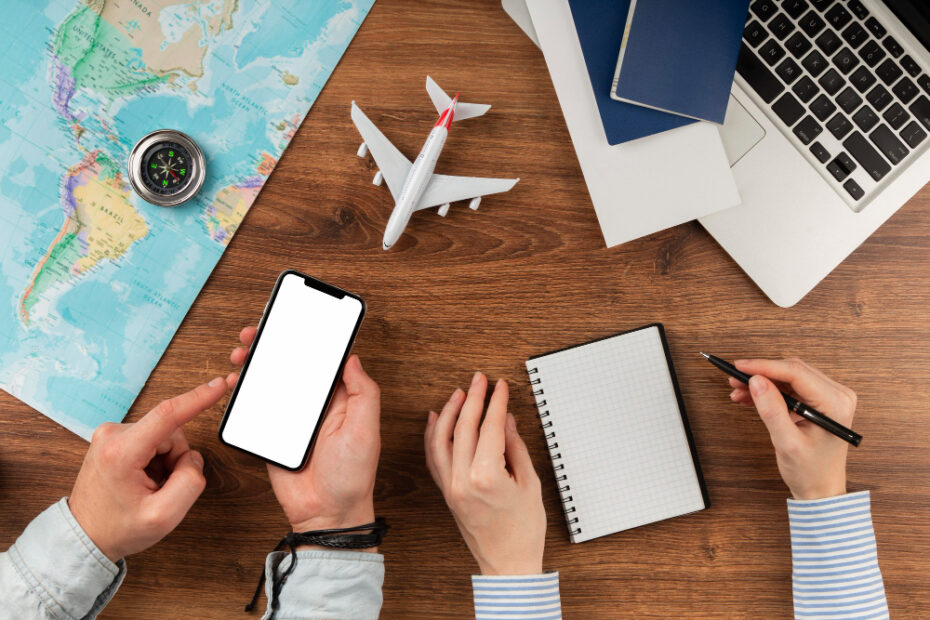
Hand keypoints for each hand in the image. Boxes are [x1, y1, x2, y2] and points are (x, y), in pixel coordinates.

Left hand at [69, 377, 226, 561]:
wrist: (85, 535)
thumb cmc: (117, 527)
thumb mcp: (163, 517)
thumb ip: (190, 482)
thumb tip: (192, 458)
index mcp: (121, 452)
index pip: (168, 415)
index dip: (199, 398)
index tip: (220, 384)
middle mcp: (112, 435)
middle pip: (171, 432)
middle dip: (176, 459)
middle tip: (160, 486)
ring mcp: (110, 434)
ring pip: (164, 435)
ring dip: (166, 460)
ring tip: (148, 484)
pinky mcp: (113, 437)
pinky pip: (152, 439)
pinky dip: (155, 458)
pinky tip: (142, 478)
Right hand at [228, 327, 380, 548]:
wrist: (326, 515)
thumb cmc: (353, 475)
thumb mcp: (367, 429)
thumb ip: (363, 392)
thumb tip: (353, 358)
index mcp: (340, 398)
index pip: (322, 359)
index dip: (307, 338)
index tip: (291, 321)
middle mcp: (315, 404)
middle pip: (291, 365)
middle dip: (271, 345)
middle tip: (253, 333)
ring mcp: (292, 419)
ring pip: (270, 382)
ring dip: (254, 365)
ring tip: (240, 354)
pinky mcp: (272, 435)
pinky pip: (255, 408)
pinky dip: (243, 394)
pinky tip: (234, 384)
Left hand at [424, 372, 545, 574]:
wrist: (508, 564)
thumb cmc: (523, 530)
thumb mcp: (529, 483)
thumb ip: (514, 447)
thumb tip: (506, 421)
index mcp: (486, 476)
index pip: (489, 427)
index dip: (495, 402)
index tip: (500, 387)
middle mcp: (462, 480)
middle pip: (464, 428)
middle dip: (473, 399)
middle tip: (480, 380)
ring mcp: (450, 487)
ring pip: (442, 439)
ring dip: (450, 412)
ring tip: (460, 393)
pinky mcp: (446, 493)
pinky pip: (434, 458)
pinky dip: (433, 435)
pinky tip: (437, 419)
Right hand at [727, 358, 855, 499]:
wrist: (821, 489)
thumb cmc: (811, 471)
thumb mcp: (787, 443)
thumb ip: (772, 410)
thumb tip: (756, 381)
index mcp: (835, 403)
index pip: (796, 372)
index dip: (764, 366)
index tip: (739, 367)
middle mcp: (836, 395)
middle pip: (792, 370)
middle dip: (761, 373)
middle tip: (735, 380)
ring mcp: (828, 397)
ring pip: (788, 376)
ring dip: (762, 381)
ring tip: (739, 391)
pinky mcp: (818, 401)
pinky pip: (789, 387)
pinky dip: (769, 390)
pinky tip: (749, 397)